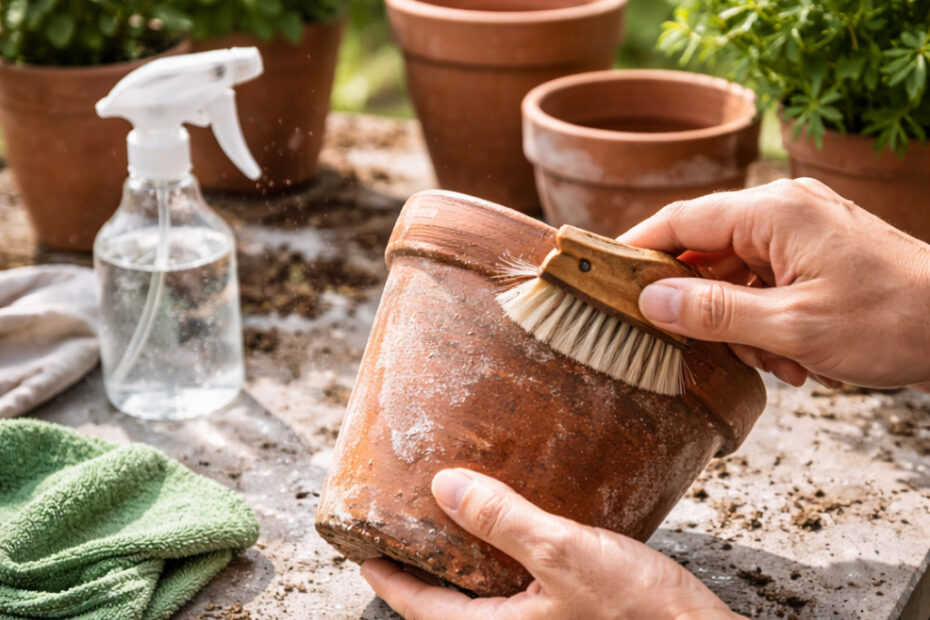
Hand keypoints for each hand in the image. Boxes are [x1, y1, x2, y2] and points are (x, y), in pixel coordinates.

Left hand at [362, 468, 739, 619]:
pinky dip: (502, 560)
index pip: (420, 607)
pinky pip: (517, 589)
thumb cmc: (642, 614)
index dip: (387, 575)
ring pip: (482, 596)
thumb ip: (503, 520)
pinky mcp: (569, 616)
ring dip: (463, 561)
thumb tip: (445, 487)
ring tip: (452, 518)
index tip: (362, 548)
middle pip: (448, 605)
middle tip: (404, 525)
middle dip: (422, 567)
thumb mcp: (565, 554)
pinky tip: (515, 528)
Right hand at [618, 178, 929, 389]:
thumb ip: (713, 312)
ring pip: (735, 277)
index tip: (600, 274)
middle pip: (705, 252)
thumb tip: (649, 300)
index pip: (679, 221)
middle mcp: (783, 212)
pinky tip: (795, 361)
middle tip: (695, 347)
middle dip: (700, 307)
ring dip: (740, 326)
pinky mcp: (817, 256)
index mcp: (772, 213)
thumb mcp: (791, 327)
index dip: (635, 248)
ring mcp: (802, 233)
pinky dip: (767, 325)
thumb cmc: (893, 320)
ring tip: (774, 363)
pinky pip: (766, 285)